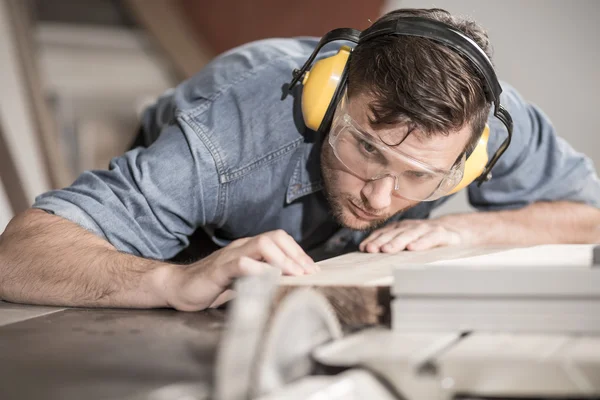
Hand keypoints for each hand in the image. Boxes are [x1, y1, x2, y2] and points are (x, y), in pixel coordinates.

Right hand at [162, 230, 317, 310]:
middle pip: (275, 237)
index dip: (299, 253)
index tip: (312, 271)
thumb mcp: (243, 282)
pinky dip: (259, 269)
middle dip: (296, 254)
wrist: (178, 288)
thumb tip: (291, 285)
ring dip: (283, 260)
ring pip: (262, 244)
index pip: (280, 240)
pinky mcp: (219, 269)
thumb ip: (263, 279)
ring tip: (294, 275)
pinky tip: (270, 280)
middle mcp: (242, 247)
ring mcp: (230, 255)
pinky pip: (242, 263)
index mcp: (249, 248)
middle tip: (308, 274)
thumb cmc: (212, 286)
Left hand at [359, 218, 465, 253]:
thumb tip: (366, 250)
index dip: (374, 239)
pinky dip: (421, 242)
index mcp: (401, 228)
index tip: (363, 248)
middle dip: (381, 241)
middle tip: (371, 249)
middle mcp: (412, 226)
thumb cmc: (425, 239)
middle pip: (394, 234)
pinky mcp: (441, 233)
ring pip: (410, 234)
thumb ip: (391, 243)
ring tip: (387, 250)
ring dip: (397, 242)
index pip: (384, 233)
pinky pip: (430, 237)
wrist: (454, 231)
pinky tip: (413, 248)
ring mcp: (426, 228)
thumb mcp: (408, 240)